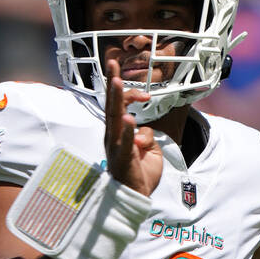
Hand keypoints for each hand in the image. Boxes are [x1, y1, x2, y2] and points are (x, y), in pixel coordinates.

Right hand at [104, 59, 162, 194]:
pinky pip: (125, 143)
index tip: (145, 92)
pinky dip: (129, 132)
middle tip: (112, 63)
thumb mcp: (147, 150)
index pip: (120, 106)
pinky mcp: (123, 159)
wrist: (134, 196)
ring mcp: (116, 146)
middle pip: (112, 105)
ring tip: (117, 82)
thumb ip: (145, 136)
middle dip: (112, 83)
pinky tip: (130, 120)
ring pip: (115, 119)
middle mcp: (113, 135)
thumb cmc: (138, 171)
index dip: (128, 94)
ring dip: (116, 99)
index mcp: (118, 132)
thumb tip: (144, 130)